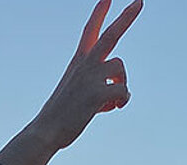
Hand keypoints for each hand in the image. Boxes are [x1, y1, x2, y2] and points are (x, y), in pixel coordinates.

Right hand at [27, 0, 142, 152]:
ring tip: (110, 101)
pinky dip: (121, 102)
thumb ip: (99, 85)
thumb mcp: (78, 91)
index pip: (91, 30)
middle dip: (126, 17)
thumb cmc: (62, 114)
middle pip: (111, 35)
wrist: (46, 130)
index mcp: (79, 61)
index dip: (100, 12)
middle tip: (140, 1)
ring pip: (121, 69)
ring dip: (122, 85)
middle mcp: (85, 64)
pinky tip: (109, 109)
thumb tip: (123, 94)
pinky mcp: (97, 93)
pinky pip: (124, 92)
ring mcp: (90, 77)